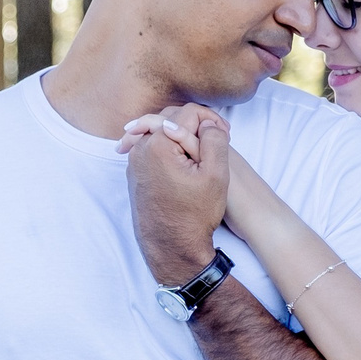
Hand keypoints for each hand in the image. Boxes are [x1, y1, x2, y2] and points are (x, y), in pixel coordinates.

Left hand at [124, 104, 229, 284]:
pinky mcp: (135, 174)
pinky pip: (153, 149)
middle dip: (195, 124)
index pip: (187, 112)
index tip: (226, 133)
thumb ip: (215, 139)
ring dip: (182, 135)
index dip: (211, 119)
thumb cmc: (195, 214)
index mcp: (158, 144)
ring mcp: (134, 162)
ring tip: (203, 151)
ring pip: (160, 132)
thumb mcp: (216, 174)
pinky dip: (170, 148)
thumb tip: (208, 123)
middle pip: (170, 118)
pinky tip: (187, 162)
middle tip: (216, 138)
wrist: (172, 247)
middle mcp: (141, 150)